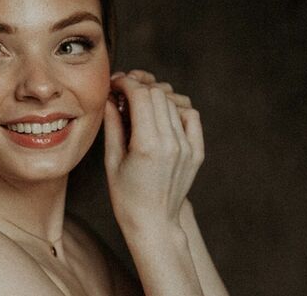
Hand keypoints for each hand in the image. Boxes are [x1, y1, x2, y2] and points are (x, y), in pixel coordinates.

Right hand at [104, 70, 203, 232]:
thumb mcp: (111, 160)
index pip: (141, 95)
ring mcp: (187, 146)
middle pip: (158, 93)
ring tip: (140, 102)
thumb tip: (109, 98)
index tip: (115, 83)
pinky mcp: (196, 151)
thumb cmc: (126, 197)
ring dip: (155, 95)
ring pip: (174, 101)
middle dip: (138, 85)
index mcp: (147, 145)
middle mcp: (171, 143)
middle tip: (123, 90)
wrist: (153, 222)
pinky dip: (175, 108)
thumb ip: (113, 125)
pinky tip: (161, 115)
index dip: (125, 83)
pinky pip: (190, 115)